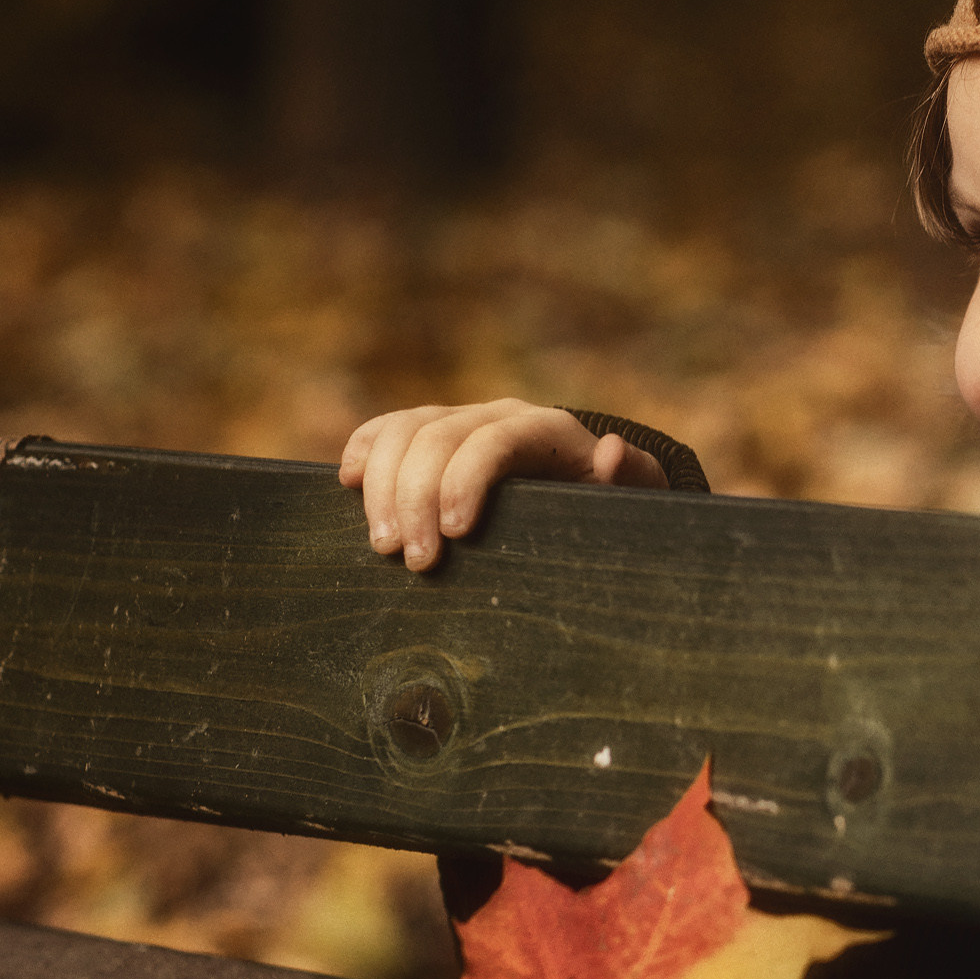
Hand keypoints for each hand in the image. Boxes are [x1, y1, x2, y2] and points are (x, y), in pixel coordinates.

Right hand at [337, 399, 667, 571]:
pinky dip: (363, 450)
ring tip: (382, 546)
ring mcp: (463, 422)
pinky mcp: (433, 436)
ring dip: (381, 485)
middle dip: (415, 496)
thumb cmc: (610, 513)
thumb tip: (611, 450)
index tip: (454, 535)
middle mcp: (501, 416)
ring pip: (405, 431)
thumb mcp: (633, 505)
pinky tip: (346, 483)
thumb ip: (633, 479)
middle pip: (439, 436)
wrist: (587, 504)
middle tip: (413, 562)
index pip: (495, 440)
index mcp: (549, 431)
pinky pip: (387, 428)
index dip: (465, 480)